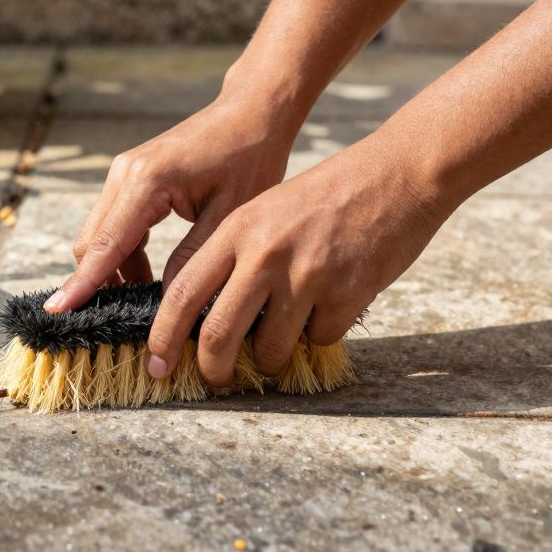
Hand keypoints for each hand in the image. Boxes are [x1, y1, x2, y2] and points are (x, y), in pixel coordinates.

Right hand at [44, 89, 299, 313]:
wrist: (251, 112)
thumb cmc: (250, 158)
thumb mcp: (230, 215)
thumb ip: (192, 259)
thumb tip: (164, 303)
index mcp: (148, 181)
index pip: (105, 244)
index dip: (81, 283)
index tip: (56, 311)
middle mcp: (124, 174)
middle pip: (91, 243)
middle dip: (97, 284)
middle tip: (123, 321)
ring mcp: (123, 173)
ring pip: (99, 236)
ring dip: (114, 271)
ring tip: (144, 303)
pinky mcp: (130, 178)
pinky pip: (113, 225)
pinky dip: (123, 254)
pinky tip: (149, 276)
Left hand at [143, 140, 450, 384]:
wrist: (397, 173)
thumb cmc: (326, 196)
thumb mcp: (266, 211)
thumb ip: (235, 257)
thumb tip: (203, 318)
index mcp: (237, 230)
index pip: (183, 293)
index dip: (162, 336)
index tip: (154, 364)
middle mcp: (265, 253)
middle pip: (217, 335)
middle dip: (212, 368)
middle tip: (216, 378)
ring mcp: (307, 275)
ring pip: (270, 350)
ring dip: (271, 360)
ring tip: (281, 342)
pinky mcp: (347, 294)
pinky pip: (320, 339)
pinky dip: (320, 335)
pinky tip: (331, 305)